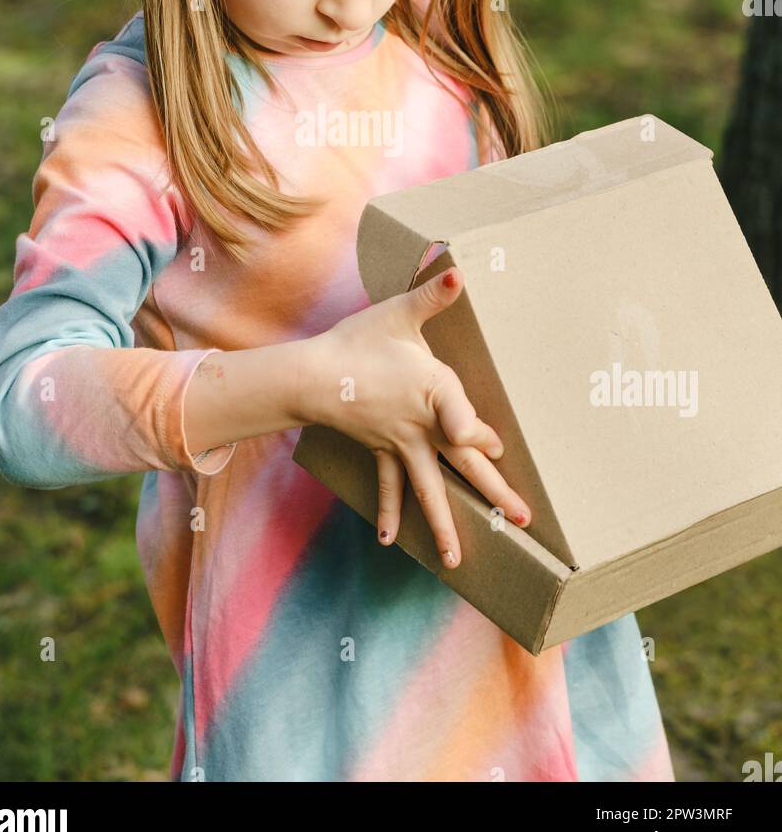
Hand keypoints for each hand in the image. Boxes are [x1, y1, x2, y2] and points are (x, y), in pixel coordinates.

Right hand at [302, 266, 530, 568]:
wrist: (310, 374)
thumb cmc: (358, 340)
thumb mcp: (398, 313)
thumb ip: (432, 294)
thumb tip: (457, 271)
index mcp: (433, 390)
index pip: (464, 419)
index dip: (479, 433)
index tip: (496, 448)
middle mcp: (421, 425)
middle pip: (464, 463)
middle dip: (494, 493)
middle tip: (522, 520)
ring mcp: (400, 443)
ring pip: (429, 487)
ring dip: (445, 523)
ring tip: (458, 560)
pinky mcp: (381, 449)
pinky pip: (388, 485)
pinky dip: (390, 512)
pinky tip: (392, 541)